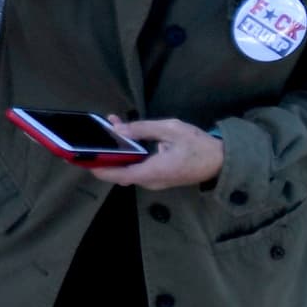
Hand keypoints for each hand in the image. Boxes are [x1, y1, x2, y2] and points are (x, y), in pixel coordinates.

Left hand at [103, 115, 222, 188]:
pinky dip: (130, 154)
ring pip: (130, 169)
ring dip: (119, 152)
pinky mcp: (159, 177)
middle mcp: (152, 181)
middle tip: (97, 133)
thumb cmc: (198, 145)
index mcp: (154, 171)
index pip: (120, 175)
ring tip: (112, 126)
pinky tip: (127, 135)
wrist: (221, 161)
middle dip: (108, 154)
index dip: (101, 169)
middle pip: (122, 171)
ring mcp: (155, 181)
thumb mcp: (171, 129)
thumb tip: (119, 130)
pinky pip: (139, 168)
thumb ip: (143, 129)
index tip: (85, 162)